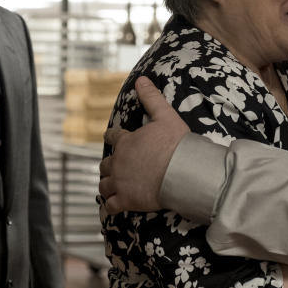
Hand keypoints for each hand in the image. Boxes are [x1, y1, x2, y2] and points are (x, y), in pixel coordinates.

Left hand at [98, 76, 189, 212]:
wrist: (183, 172)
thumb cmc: (176, 143)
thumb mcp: (165, 115)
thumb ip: (151, 97)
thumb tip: (141, 79)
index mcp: (126, 142)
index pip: (112, 137)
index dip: (111, 138)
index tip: (110, 139)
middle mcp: (118, 162)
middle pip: (105, 164)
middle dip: (108, 166)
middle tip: (112, 168)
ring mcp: (120, 183)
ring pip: (104, 185)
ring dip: (106, 185)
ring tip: (109, 187)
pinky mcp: (126, 200)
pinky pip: (110, 206)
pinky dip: (108, 207)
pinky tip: (108, 209)